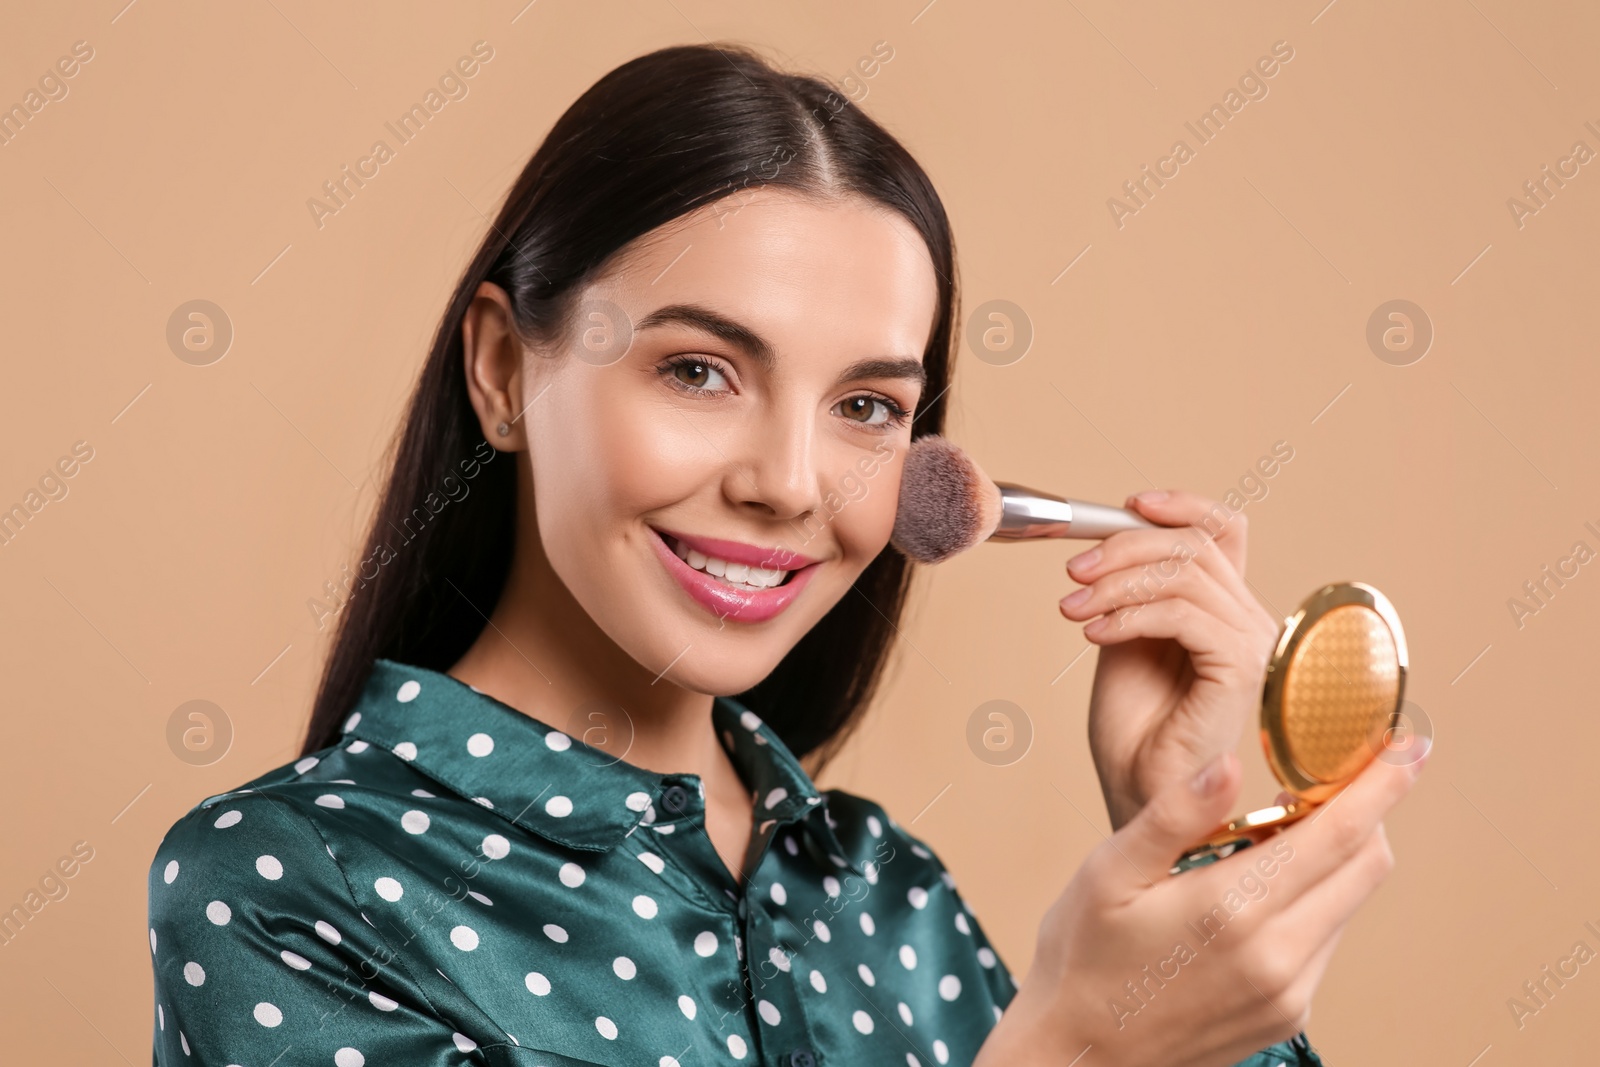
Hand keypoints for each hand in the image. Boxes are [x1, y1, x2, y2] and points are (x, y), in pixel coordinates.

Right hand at [971, 740, 1427, 1066]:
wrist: (1078, 1057)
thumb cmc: (1082, 958)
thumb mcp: (1109, 871)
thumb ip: (1175, 815)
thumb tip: (1229, 764)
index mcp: (1232, 908)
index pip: (1338, 834)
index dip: (1382, 785)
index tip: (1408, 747)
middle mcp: (1277, 955)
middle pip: (1365, 866)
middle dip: (1365, 814)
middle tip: (1326, 780)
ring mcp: (1288, 992)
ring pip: (1348, 904)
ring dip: (1334, 859)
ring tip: (1271, 837)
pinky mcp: (1287, 1016)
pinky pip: (1325, 942)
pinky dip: (1312, 903)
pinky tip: (1256, 893)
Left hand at [1059, 490, 1281, 829]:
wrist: (1139, 797)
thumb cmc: (1132, 730)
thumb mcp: (1123, 638)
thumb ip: (1131, 589)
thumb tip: (1114, 535)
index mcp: (1224, 609)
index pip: (1224, 530)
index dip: (1180, 505)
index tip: (1127, 505)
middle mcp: (1249, 621)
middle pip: (1194, 545)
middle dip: (1122, 549)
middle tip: (1071, 574)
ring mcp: (1251, 645)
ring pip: (1184, 574)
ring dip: (1115, 583)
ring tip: (1072, 610)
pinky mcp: (1240, 669)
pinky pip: (1184, 614)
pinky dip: (1130, 614)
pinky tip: (1095, 634)